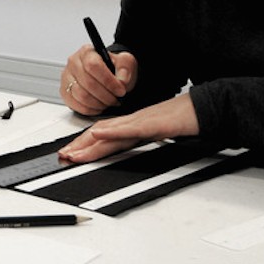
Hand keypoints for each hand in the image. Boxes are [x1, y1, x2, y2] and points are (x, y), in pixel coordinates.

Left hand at [57, 94, 199, 163]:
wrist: (200, 108)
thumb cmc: (179, 118)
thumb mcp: (153, 130)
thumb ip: (136, 135)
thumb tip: (120, 144)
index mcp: (130, 126)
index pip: (102, 135)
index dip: (84, 144)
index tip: (70, 154)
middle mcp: (131, 123)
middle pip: (100, 135)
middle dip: (80, 146)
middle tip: (63, 156)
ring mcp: (140, 122)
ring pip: (109, 132)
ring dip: (89, 143)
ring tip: (73, 152)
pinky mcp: (152, 124)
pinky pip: (130, 129)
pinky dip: (113, 133)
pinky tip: (100, 135)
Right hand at [60, 46, 137, 114]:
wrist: (106, 75)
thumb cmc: (113, 68)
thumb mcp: (125, 62)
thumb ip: (126, 67)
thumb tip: (121, 80)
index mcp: (87, 52)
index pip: (93, 65)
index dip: (108, 81)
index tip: (120, 90)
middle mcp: (73, 63)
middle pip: (88, 83)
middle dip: (106, 95)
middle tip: (116, 99)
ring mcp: (67, 78)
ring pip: (81, 96)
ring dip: (99, 103)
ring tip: (108, 102)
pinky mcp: (65, 92)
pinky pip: (76, 105)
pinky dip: (91, 109)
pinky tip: (99, 106)